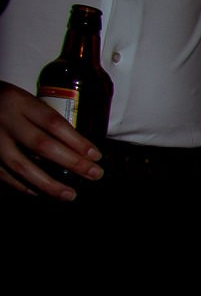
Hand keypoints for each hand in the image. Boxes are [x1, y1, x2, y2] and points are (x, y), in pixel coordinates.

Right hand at [0, 82, 101, 197]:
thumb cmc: (7, 104)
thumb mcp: (26, 100)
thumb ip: (45, 118)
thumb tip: (78, 146)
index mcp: (20, 103)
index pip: (53, 123)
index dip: (77, 141)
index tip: (96, 155)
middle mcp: (5, 121)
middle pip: (42, 145)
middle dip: (72, 162)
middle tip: (94, 174)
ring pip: (21, 166)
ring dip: (48, 184)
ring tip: (70, 195)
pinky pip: (4, 174)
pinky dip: (23, 186)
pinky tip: (40, 193)